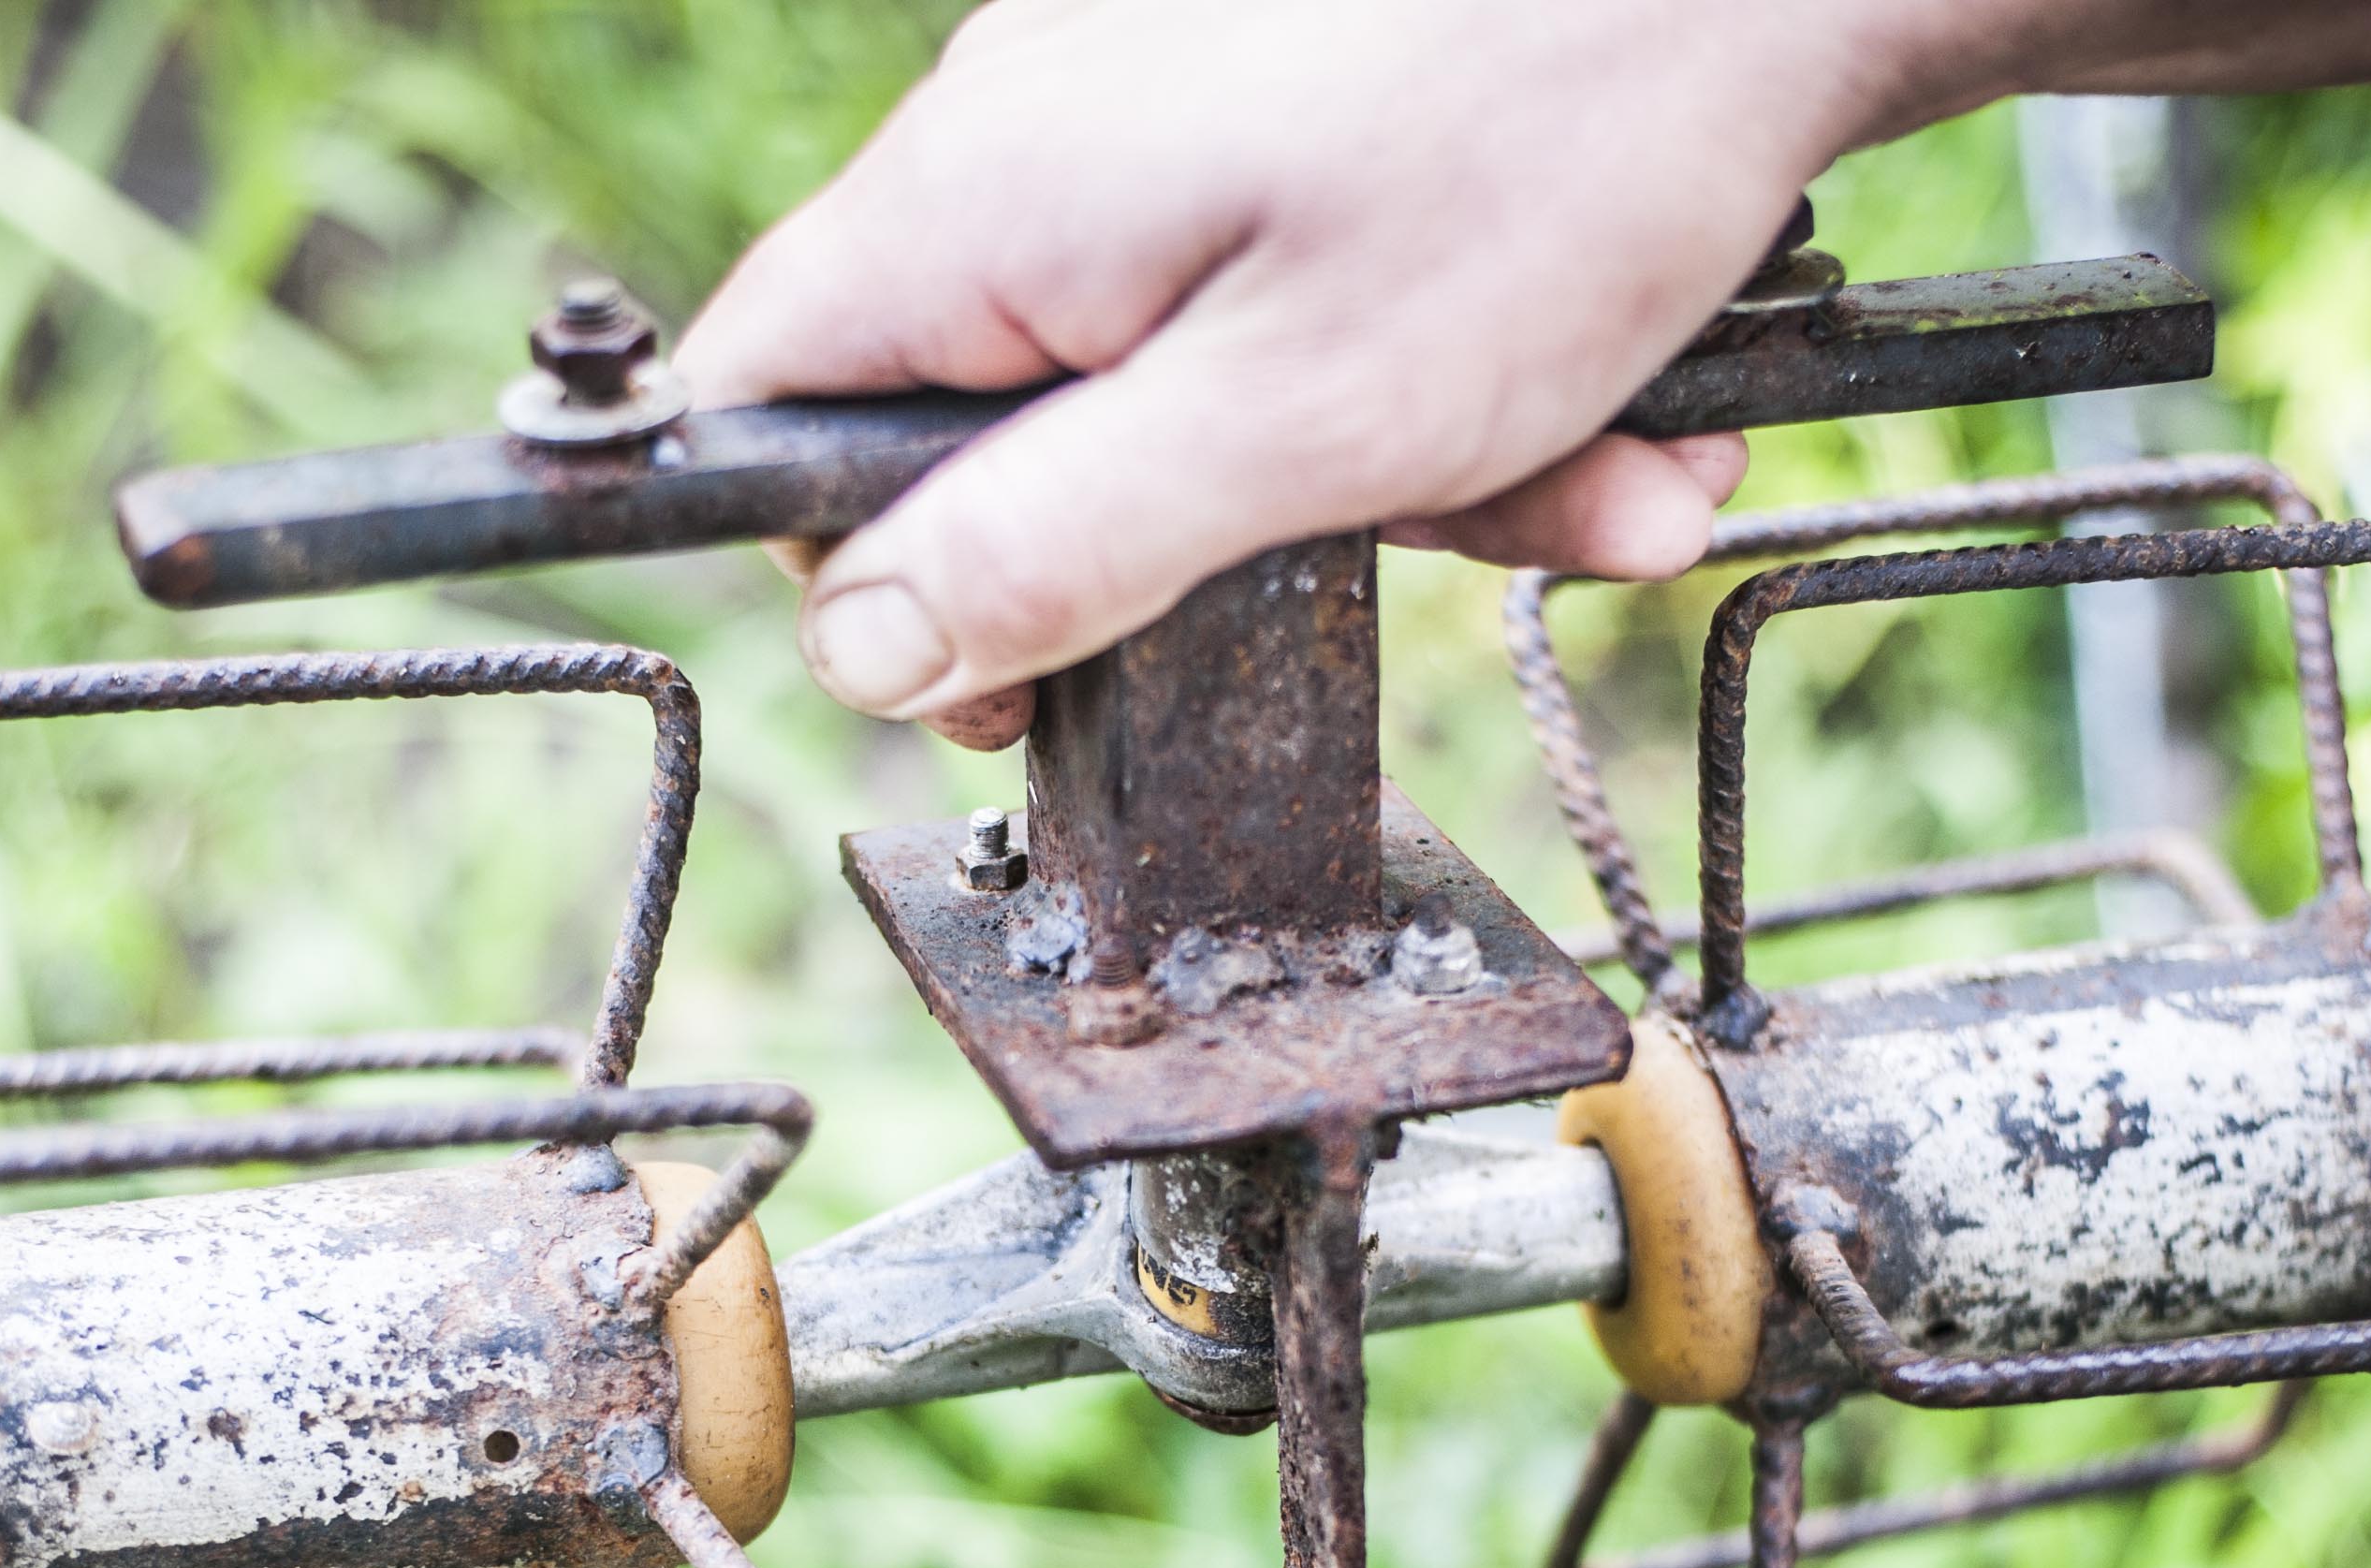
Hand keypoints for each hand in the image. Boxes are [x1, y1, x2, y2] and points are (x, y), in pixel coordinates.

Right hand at [677, 0, 1904, 734]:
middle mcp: (1037, 129)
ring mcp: (1164, 103)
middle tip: (1370, 574)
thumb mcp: (1294, 422)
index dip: (856, 570)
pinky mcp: (1287, 98)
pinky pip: (1306, 295)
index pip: (767, 400)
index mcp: (982, 199)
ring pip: (1198, 377)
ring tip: (1579, 478)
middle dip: (1214, 544)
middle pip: (1007, 417)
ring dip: (1397, 474)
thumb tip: (861, 649)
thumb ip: (1054, 547)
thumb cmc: (1556, 145)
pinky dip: (1446, 376)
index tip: (1018, 667)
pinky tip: (1602, 404)